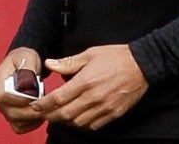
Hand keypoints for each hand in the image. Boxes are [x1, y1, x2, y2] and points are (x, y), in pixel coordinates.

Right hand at [0, 47, 44, 133]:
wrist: (23, 64)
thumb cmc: (25, 59)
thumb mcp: (28, 56)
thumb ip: (28, 68)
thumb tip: (28, 85)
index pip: (2, 96)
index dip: (18, 99)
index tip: (34, 96)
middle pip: (10, 112)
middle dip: (30, 111)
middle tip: (45, 105)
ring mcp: (4, 107)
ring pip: (15, 122)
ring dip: (32, 118)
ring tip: (44, 108)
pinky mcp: (11, 115)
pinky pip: (20, 127)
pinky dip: (31, 124)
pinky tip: (41, 114)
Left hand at [31, 44, 147, 130]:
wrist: (142, 65)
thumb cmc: (115, 57)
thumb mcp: (89, 54)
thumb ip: (68, 62)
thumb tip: (49, 64)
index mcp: (85, 81)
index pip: (59, 98)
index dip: (44, 104)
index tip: (36, 105)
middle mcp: (94, 97)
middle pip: (65, 114)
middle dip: (50, 116)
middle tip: (42, 114)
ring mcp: (104, 107)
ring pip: (78, 122)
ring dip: (65, 121)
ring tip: (58, 116)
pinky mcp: (114, 114)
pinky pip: (93, 125)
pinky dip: (82, 124)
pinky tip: (77, 118)